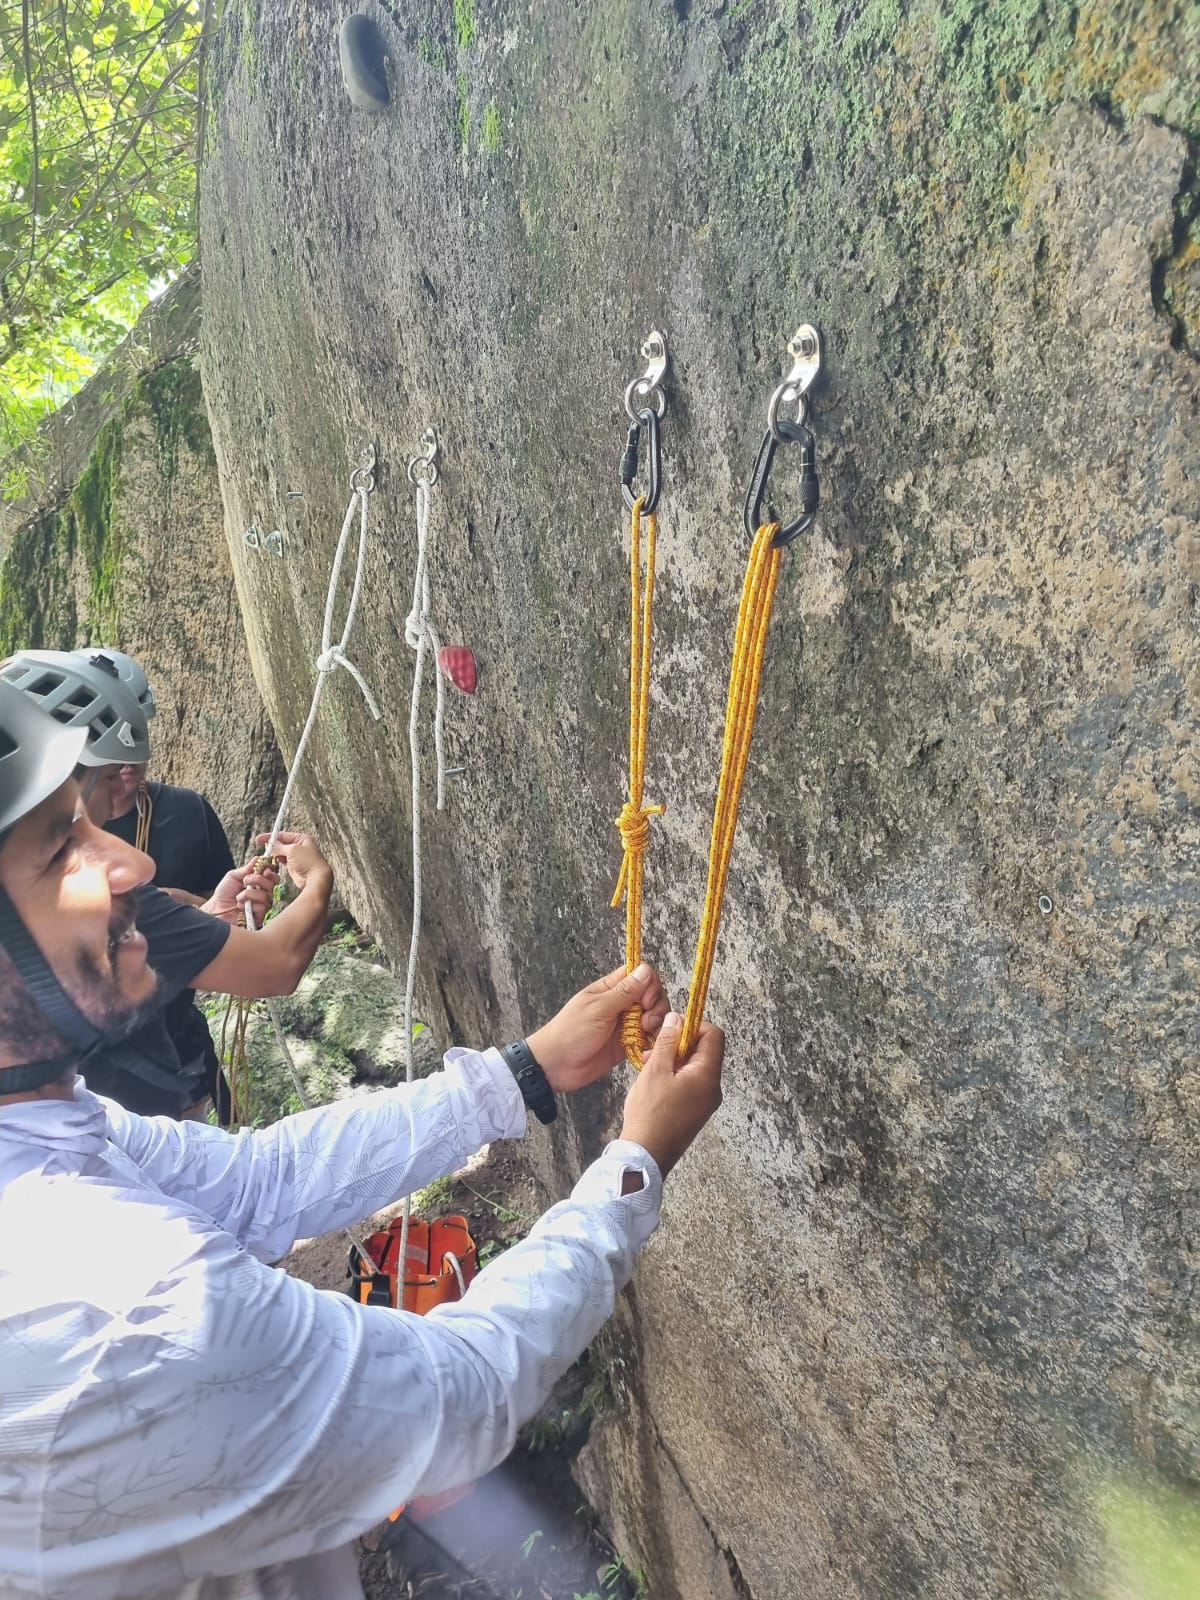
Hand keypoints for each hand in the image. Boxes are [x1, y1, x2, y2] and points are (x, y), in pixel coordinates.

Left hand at [203, 859, 280, 925]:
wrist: (216, 909)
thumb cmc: (224, 893)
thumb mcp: (234, 876)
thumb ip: (247, 868)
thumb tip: (258, 858)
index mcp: (257, 883)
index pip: (271, 876)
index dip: (270, 872)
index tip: (265, 870)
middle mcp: (262, 893)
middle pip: (272, 884)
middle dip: (259, 880)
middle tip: (246, 881)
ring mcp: (261, 905)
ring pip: (266, 895)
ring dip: (249, 894)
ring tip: (238, 897)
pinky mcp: (259, 915)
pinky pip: (261, 907)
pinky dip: (248, 905)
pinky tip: (240, 906)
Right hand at [258, 832, 330, 891]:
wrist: (315, 878)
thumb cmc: (309, 862)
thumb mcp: (292, 850)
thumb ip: (280, 846)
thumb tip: (272, 844)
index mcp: (302, 838)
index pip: (283, 835)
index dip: (270, 837)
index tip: (259, 839)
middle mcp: (300, 847)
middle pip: (281, 844)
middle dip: (273, 846)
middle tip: (264, 848)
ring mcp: (297, 857)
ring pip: (281, 853)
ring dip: (274, 854)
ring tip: (268, 856)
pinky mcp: (294, 866)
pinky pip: (282, 861)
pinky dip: (277, 861)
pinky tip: (273, 861)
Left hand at [526, 963, 669, 1093]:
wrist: (556, 1065)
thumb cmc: (571, 1032)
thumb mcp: (598, 1009)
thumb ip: (624, 992)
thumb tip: (645, 970)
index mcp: (611, 989)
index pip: (641, 975)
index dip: (649, 986)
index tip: (645, 1001)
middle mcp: (621, 1004)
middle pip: (651, 996)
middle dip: (656, 1007)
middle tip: (646, 1022)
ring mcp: (625, 1024)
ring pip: (653, 1017)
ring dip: (657, 1024)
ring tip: (647, 1034)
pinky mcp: (627, 1044)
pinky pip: (648, 1038)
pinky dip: (653, 1041)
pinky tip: (648, 1048)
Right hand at [619, 1013, 723, 1177]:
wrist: (645, 1156)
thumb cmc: (650, 1114)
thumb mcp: (655, 1070)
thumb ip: (667, 1042)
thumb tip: (676, 1019)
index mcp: (708, 1076)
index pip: (714, 1035)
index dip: (694, 1026)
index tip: (671, 1029)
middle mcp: (713, 1089)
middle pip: (705, 1051)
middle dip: (680, 1044)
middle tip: (655, 1049)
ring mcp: (706, 1103)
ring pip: (695, 1068)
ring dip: (674, 1060)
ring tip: (650, 1066)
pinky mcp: (696, 1112)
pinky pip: (691, 1084)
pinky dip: (675, 1076)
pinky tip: (654, 1082)